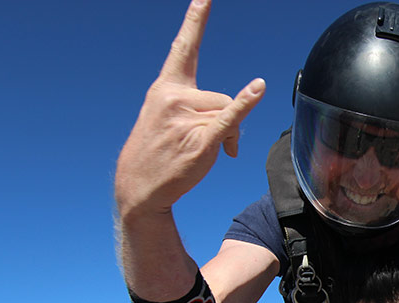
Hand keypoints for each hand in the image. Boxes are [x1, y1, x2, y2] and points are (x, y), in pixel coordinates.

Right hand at [114, 0, 265, 214]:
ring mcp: (186, 118)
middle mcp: (174, 98)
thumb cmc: (158, 151)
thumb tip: (233, 118)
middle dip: (227, 120)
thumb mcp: (170, 119)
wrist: (139, 185)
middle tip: (216, 143)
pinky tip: (258, 88)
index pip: (184, 48)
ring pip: (229, 114)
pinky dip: (245, 104)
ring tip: (211, 152)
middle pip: (222, 96)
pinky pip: (229, 117)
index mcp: (166, 88)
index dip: (195, 20)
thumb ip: (199, 107)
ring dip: (230, 135)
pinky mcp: (200, 140)